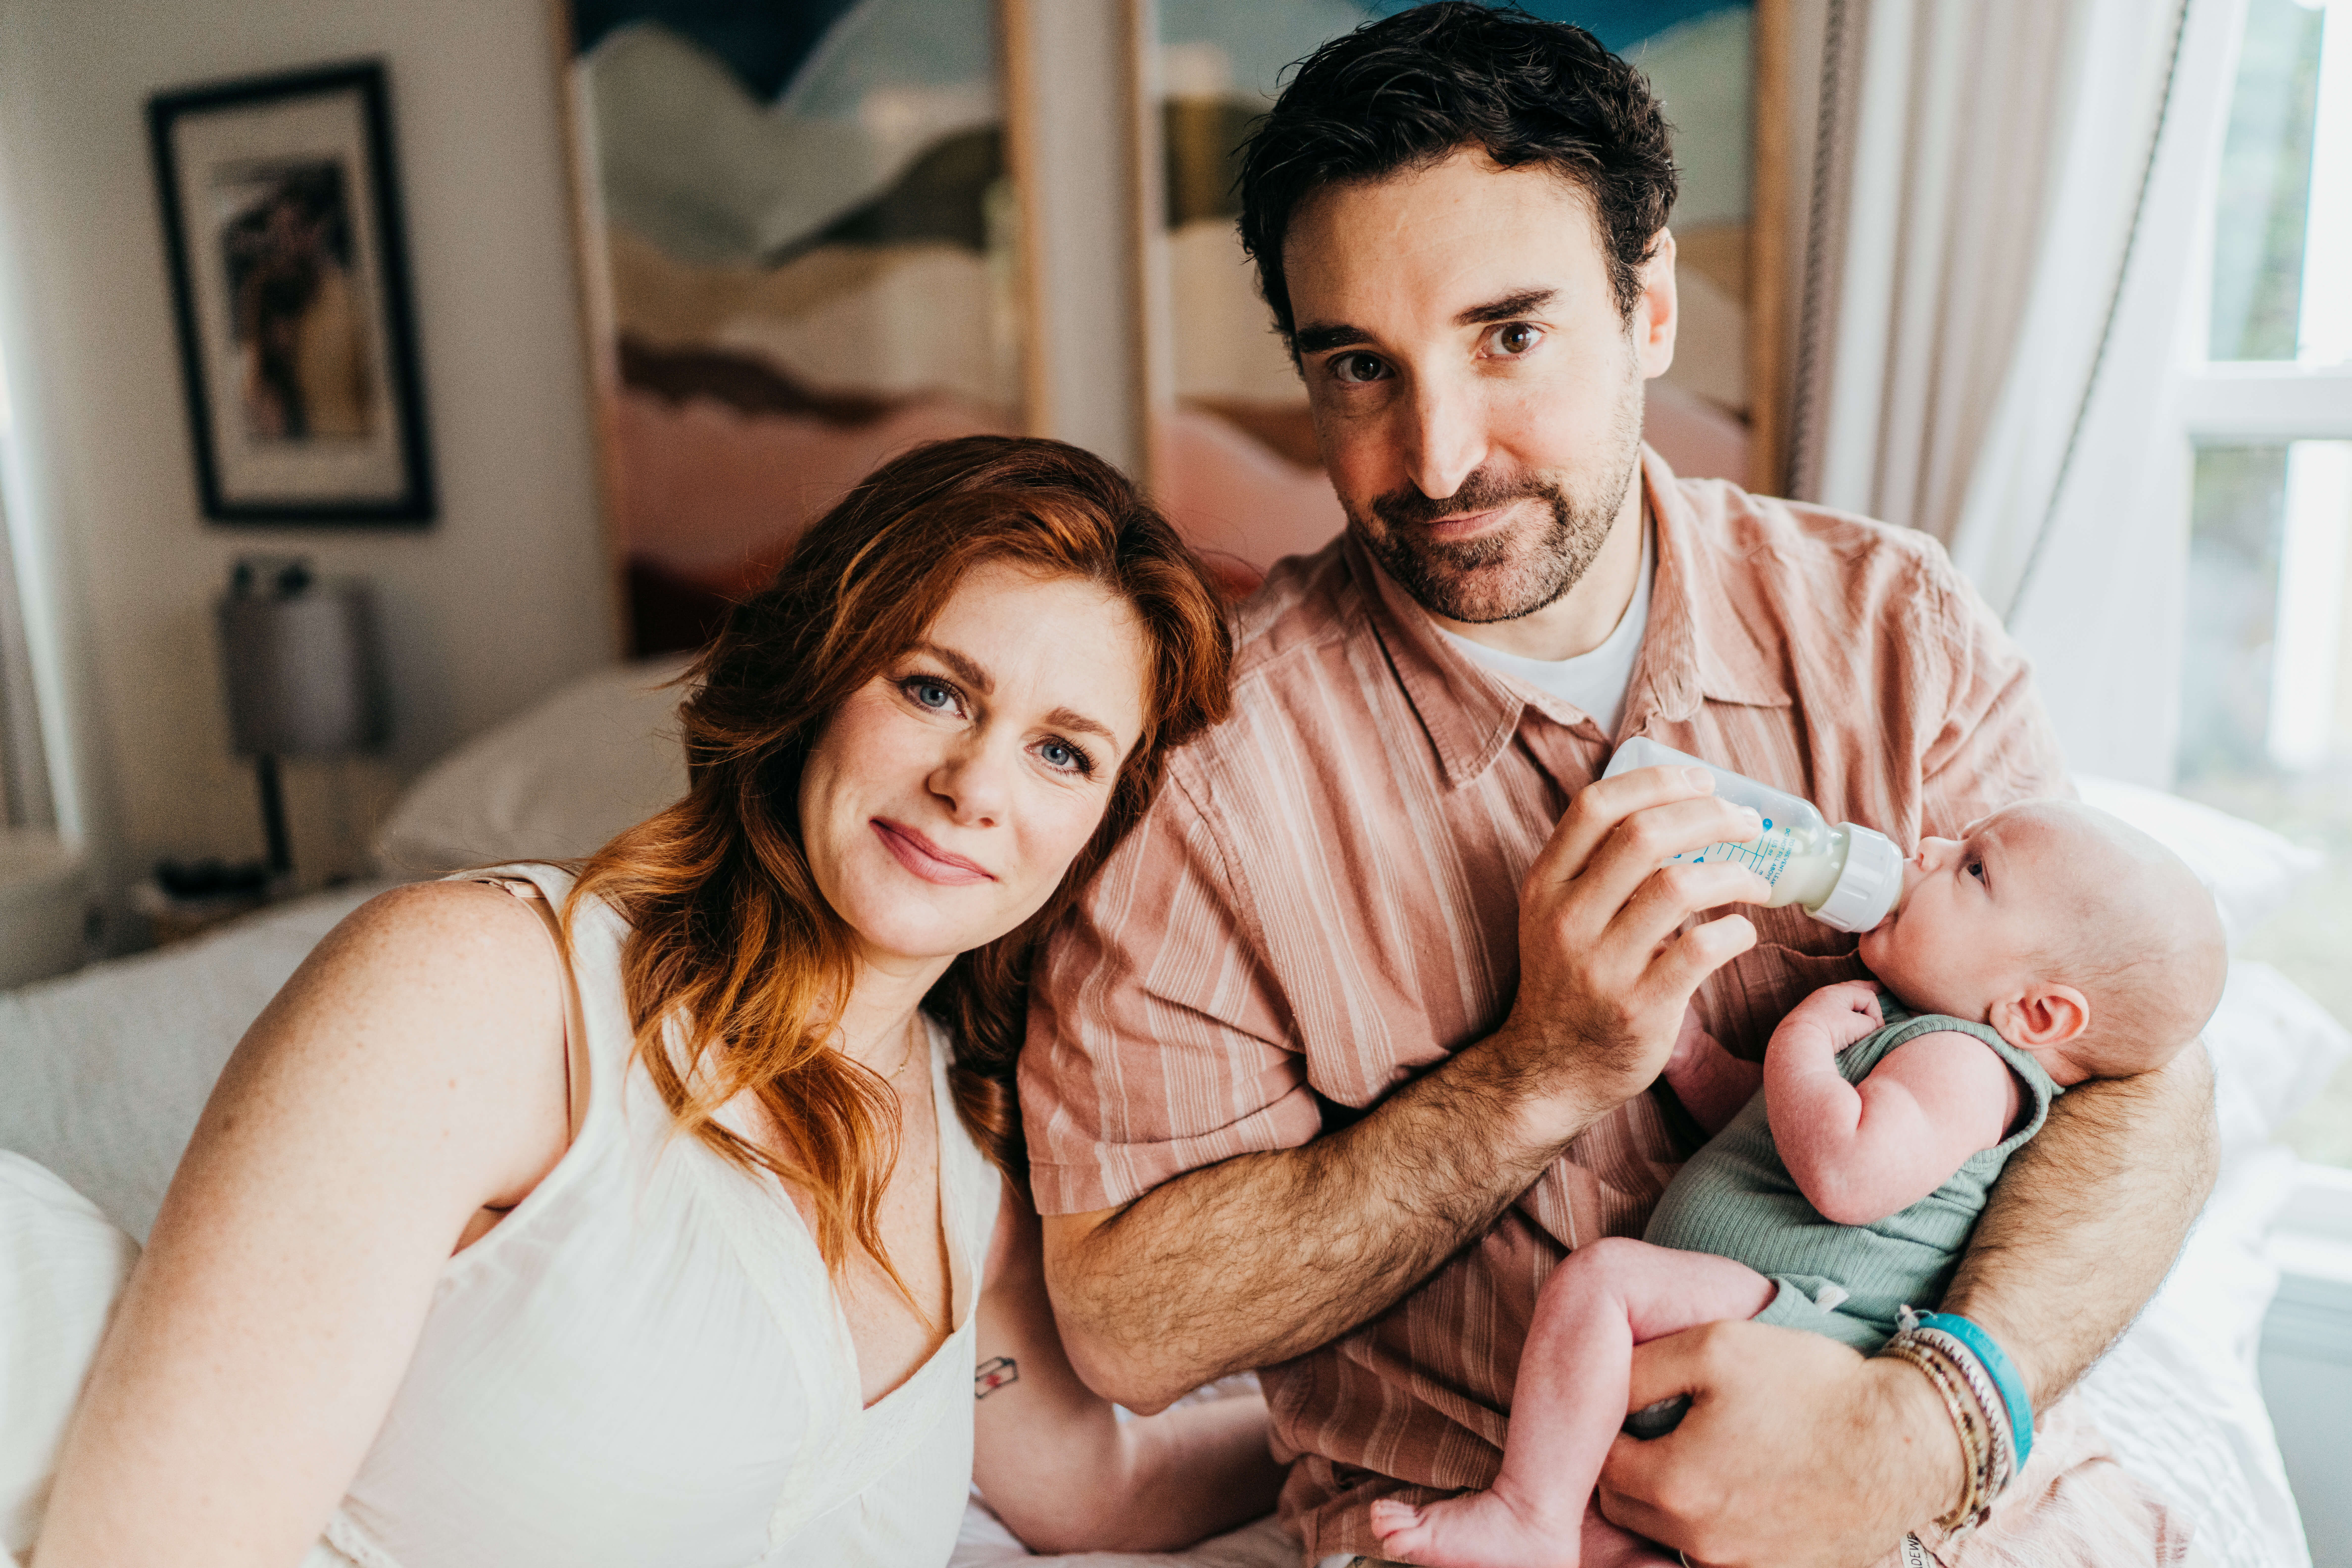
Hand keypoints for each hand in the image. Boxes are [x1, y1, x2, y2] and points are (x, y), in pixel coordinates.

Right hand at [1495, 764, 1770, 1134]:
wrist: (1549, 1070)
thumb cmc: (1570, 981)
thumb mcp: (1558, 915)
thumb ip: (1598, 867)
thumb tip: (1679, 811)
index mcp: (1546, 885)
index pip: (1595, 806)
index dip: (1656, 781)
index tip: (1702, 781)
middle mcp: (1567, 919)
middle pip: (1644, 836)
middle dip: (1709, 816)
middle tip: (1747, 823)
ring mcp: (1601, 965)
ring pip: (1678, 887)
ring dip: (1733, 872)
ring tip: (1758, 879)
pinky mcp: (1639, 1007)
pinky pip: (1701, 951)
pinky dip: (1735, 932)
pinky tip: (1743, 932)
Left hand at [1597, 1318, 1958, 1567]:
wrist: (1906, 1442)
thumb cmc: (1811, 1387)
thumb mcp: (1715, 1346)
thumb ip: (1642, 1369)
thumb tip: (1603, 1386)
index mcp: (1674, 1487)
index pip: (1600, 1464)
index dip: (1609, 1428)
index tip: (1633, 1405)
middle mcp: (1699, 1542)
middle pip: (1628, 1504)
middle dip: (1634, 1464)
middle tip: (1664, 1425)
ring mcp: (1739, 1567)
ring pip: (1669, 1530)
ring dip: (1675, 1494)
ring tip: (1709, 1450)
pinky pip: (1718, 1550)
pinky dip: (1718, 1519)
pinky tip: (1744, 1481)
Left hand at [1773, 980, 1883, 1056]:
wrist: (1795, 1044)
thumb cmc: (1827, 1030)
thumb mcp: (1856, 1025)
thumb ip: (1870, 1023)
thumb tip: (1871, 1026)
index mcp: (1837, 992)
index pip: (1867, 996)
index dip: (1877, 1012)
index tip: (1878, 1028)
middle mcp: (1825, 995)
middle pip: (1852, 989)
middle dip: (1867, 989)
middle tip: (1880, 987)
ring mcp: (1816, 1007)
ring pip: (1841, 1001)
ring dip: (1854, 1003)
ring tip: (1864, 1005)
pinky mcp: (1811, 1020)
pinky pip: (1832, 1012)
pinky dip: (1843, 1013)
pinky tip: (1846, 1018)